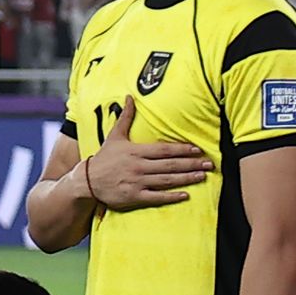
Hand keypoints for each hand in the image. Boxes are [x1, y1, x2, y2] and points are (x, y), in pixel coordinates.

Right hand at [79, 97, 209, 210]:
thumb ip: (126, 118)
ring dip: (186, 178)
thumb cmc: (103, 158)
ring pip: (166, 180)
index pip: (164, 150)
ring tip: (203, 176)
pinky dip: (171, 196)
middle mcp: (138, 167)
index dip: (182, 149)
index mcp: (136, 151)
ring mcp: (137, 182)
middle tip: (209, 163)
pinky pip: (156, 197)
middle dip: (191, 164)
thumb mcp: (114, 137)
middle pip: (170, 165)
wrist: (86, 181)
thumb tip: (130, 97)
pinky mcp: (134, 197)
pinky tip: (185, 195)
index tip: (197, 149)